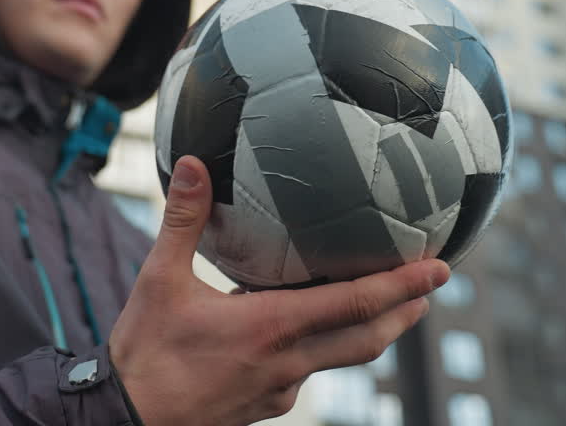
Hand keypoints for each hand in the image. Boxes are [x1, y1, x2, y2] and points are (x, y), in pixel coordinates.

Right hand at [110, 156, 448, 425]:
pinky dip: (323, 347)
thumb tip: (190, 164)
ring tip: (389, 306)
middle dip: (405, 311)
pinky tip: (306, 330)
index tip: (439, 269)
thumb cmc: (144, 353)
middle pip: (367, 339)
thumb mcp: (159, 279)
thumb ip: (183, 220)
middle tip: (432, 286)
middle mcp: (287, 362)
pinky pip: (306, 371)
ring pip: (340, 358)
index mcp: (270, 326)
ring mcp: (279, 389)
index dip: (402, 285)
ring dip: (370, 330)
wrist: (126, 421)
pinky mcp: (265, 404)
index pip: (355, 304)